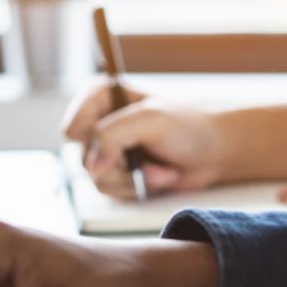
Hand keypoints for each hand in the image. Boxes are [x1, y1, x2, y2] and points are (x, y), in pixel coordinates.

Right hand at [62, 81, 226, 198]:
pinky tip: (157, 177)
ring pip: (96, 177)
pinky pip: (109, 189)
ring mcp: (105, 149)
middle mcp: (98, 122)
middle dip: (122, 165)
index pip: (73, 128)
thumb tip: (91, 166)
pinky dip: (136, 188)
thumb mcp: (151, 121)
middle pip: (85, 157)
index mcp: (100, 97)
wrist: (213, 153)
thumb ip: (114, 135)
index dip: (94, 142)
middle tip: (151, 159)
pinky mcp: (114, 172)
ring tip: (161, 170)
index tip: (122, 143)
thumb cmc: (189, 128)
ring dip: (133, 179)